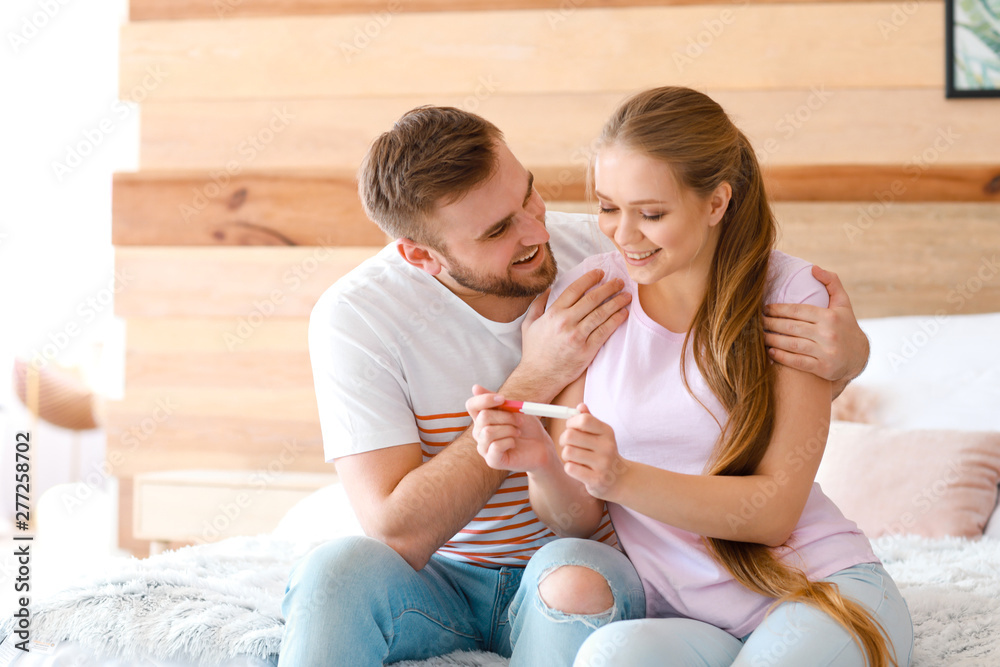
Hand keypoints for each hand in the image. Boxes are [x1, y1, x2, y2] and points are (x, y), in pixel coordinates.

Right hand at [466, 385, 555, 472]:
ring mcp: (484, 448)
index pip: (471, 405)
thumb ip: (495, 400)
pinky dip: (510, 441)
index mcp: (482, 418)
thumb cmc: (527, 428)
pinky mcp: (492, 461)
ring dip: (509, 429)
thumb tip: (475, 387)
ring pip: (488, 432)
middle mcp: (479, 433)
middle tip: (520, 421)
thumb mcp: (514, 409)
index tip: (503, 399)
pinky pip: (496, 446)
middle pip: (483, 417)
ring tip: (518, 433)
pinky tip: (514, 443)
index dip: (485, 399)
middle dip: (506, 416)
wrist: (542, 447)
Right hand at [518, 270, 630, 394]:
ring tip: (626, 296)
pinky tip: (623, 314)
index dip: (590, 279)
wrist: (539, 377)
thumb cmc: (534, 351)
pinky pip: (604, 331)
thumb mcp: (529, 324)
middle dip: (608, 288)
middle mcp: (566, 322)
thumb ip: (538, 305)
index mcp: (553, 313)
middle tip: (619, 282)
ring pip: (601, 313)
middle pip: (592, 299)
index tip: (600, 273)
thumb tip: (548, 290)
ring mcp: (577, 336)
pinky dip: (616, 320)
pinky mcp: (587, 350)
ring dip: (616, 302)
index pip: (575, 289)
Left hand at [559, 405, 628, 499]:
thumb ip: (589, 419)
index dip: (571, 422)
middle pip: (570, 436)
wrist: (621, 479)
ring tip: (575, 458)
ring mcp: (603, 464)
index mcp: (607, 432)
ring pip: (568, 452)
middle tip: (568, 444)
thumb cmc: (604, 452)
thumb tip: (580, 406)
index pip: (583, 420)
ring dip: (566, 455)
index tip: (570, 428)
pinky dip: (570, 467)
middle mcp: (607, 446)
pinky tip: (578, 468)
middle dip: (563, 439)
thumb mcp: (600, 434)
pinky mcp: (596, 479)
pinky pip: (570, 468)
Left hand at [763, 265, 868, 386]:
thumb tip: (813, 268)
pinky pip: (797, 362)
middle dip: (771, 323)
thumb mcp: (842, 303)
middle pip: (791, 327)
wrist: (859, 356)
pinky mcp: (823, 368)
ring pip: (791, 344)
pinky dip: (781, 357)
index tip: (765, 308)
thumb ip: (831, 282)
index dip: (778, 309)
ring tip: (760, 335)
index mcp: (830, 316)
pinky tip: (770, 352)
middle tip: (758, 321)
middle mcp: (828, 334)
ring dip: (772, 340)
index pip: (798, 310)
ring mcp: (826, 352)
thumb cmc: (845, 325)